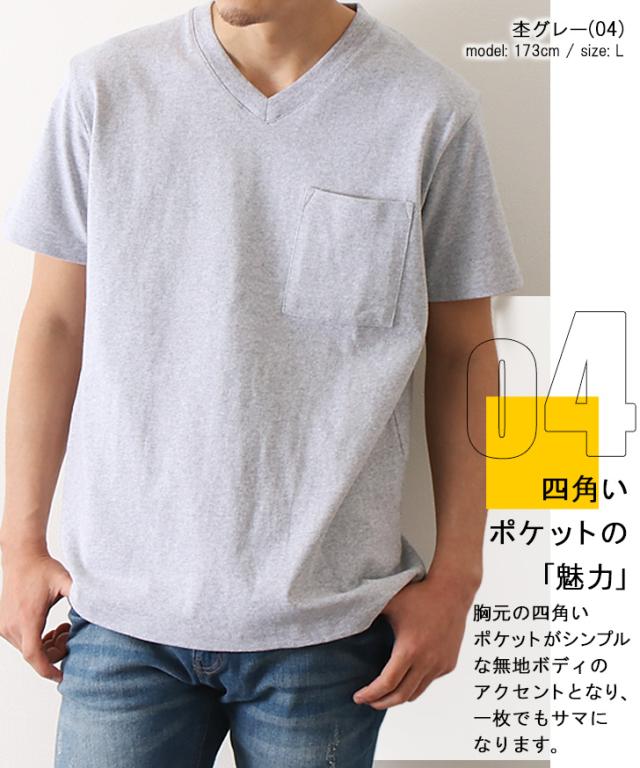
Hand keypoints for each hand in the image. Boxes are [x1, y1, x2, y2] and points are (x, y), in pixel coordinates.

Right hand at [0, 546, 72, 681]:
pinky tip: (50, 629)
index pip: (34, 655)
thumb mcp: (65, 581)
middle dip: (53, 653)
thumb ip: (80, 595)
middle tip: (69, 638)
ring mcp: (4, 625)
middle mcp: (12, 625)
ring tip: (62, 630)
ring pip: (26, 649)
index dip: (48, 669)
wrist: (21, 557)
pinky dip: (35, 640)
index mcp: (28, 618)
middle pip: (32, 655)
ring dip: (45, 646)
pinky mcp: (2, 623)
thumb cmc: (43, 568)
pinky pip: (20, 641)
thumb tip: (98, 606)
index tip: (62, 676)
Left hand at [352, 569, 479, 708]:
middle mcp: (427, 661)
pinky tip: (405, 675)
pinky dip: (415, 684)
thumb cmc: (418, 595)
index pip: (387, 683)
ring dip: (399, 696)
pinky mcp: (449, 664)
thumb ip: (367, 612)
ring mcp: (440, 665)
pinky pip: (429, 681)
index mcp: (409, 649)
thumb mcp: (389, 602)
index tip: (357, 697)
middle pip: (401, 696)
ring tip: (385, 692)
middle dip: (382, 703)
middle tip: (368, 701)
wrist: (452, 591)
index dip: (370, 694)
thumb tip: (341, 619)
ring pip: (417, 692)